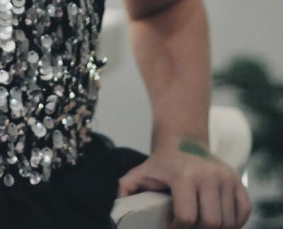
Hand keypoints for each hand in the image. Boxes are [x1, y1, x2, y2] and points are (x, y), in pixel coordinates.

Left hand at [117, 143, 251, 228]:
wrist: (184, 139)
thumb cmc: (162, 162)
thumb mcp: (141, 172)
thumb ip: (126, 188)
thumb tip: (115, 204)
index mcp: (183, 175)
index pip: (187, 218)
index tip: (171, 227)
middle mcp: (208, 175)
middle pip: (211, 223)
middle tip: (188, 227)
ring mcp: (225, 177)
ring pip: (228, 222)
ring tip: (201, 225)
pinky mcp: (238, 181)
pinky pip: (244, 212)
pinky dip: (234, 223)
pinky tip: (219, 220)